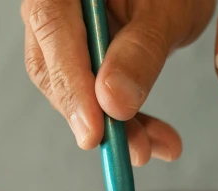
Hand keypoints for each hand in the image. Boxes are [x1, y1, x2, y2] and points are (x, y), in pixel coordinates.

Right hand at [22, 0, 214, 164]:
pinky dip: (128, 121)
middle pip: (57, 67)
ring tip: (154, 148)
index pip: (52, 27)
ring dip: (118, 127)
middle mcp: (56, 5)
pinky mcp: (87, 57)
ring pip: (78, 89)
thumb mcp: (166, 11)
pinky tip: (156, 140)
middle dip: (97, 117)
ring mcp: (69, 33)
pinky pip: (98, 94)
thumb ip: (140, 50)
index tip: (93, 131)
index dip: (71, 85)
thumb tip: (113, 102)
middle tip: (133, 149)